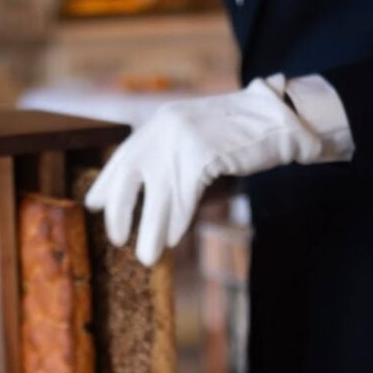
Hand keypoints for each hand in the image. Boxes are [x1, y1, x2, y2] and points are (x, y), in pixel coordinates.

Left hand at [84, 74, 323, 265]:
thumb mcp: (194, 138)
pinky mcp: (202, 153)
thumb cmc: (239, 136)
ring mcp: (182, 138)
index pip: (122, 157)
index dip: (106, 183)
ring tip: (147, 256)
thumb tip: (146, 194)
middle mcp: (164, 127)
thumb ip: (169, 157)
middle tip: (117, 239)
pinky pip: (183, 196)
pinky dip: (177, 221)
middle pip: (129, 176)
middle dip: (120, 212)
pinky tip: (174, 239)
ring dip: (151, 231)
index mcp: (158, 123)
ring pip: (157, 195)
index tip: (93, 205)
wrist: (279, 116)